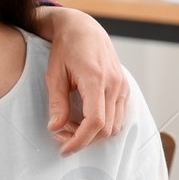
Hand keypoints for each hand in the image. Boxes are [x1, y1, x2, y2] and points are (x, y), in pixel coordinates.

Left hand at [38, 7, 128, 153]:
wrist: (83, 30)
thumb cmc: (65, 49)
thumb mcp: (54, 75)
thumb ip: (57, 103)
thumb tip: (55, 128)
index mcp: (96, 80)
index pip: (95, 121)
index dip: (80, 140)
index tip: (64, 149)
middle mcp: (114, 85)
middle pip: (106, 128)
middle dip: (83, 139)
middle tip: (60, 135)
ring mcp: (122, 87)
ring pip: (115, 126)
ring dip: (93, 134)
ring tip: (69, 126)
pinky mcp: (124, 88)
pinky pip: (119, 116)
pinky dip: (102, 125)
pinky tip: (82, 120)